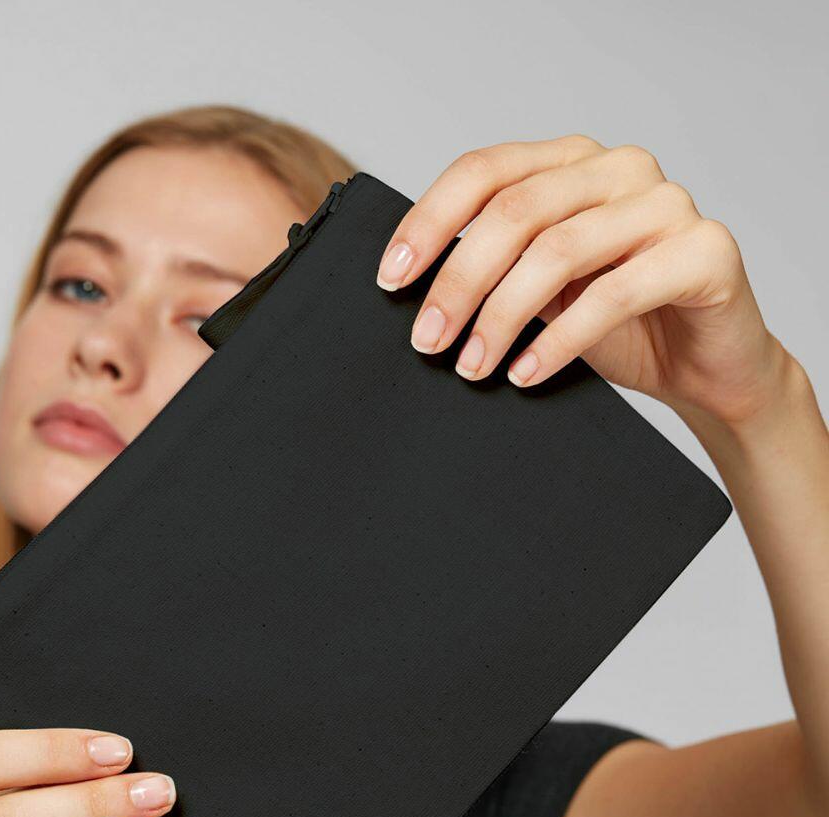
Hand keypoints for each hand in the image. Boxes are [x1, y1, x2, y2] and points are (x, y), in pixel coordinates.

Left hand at [376, 135, 788, 427]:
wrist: (706, 369)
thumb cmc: (620, 328)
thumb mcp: (541, 295)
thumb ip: (494, 272)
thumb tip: (411, 292)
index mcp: (571, 163)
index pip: (484, 170)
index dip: (429, 222)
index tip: (391, 280)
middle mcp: (619, 168)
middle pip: (514, 211)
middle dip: (458, 282)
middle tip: (426, 341)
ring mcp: (666, 204)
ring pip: (558, 250)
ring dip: (501, 316)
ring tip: (472, 367)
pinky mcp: (704, 251)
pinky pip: (615, 293)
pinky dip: (559, 339)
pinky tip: (526, 373)